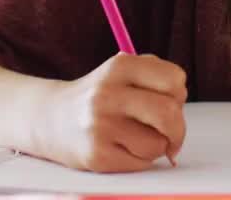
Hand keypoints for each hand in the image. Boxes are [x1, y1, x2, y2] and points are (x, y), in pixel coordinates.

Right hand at [37, 53, 186, 172]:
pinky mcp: (97, 156)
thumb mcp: (123, 72)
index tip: (170, 100)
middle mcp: (107, 94)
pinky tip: (123, 148)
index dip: (179, 93)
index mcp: (119, 66)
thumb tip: (180, 107)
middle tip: (171, 133)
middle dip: (178, 128)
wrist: (50, 119)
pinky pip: (142, 163)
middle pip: (169, 113)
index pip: (174, 79)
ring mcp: (100, 126)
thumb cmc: (101, 96)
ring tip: (138, 137)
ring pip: (157, 144)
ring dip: (157, 145)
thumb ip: (157, 78)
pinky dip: (141, 159)